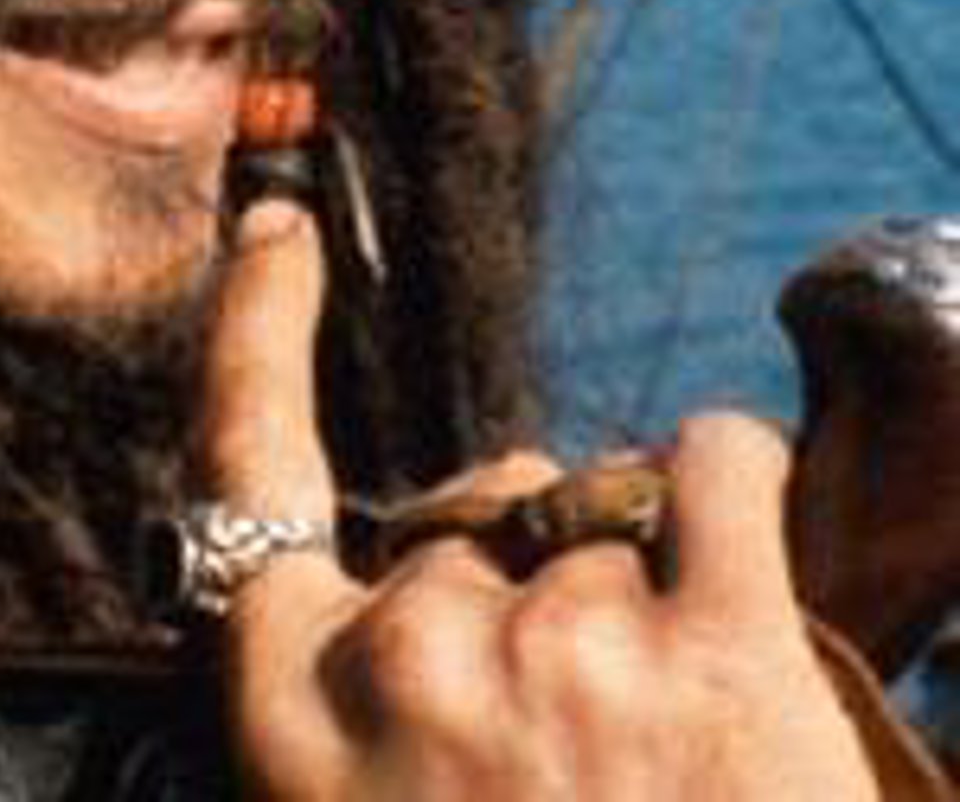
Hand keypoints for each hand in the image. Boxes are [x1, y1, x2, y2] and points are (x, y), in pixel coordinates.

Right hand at [201, 198, 880, 799]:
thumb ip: (377, 692)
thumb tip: (453, 544)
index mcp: (297, 722)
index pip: (244, 469)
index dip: (255, 332)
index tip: (274, 231)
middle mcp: (410, 668)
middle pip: (470, 509)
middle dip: (528, 570)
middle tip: (586, 718)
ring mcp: (562, 660)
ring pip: (598, 514)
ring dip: (635, 587)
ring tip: (670, 743)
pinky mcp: (723, 663)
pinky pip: (712, 464)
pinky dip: (725, 474)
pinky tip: (730, 526)